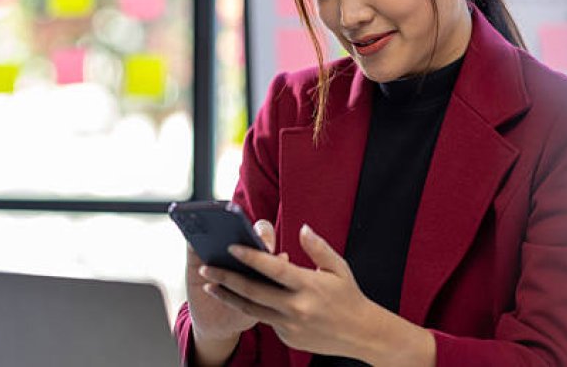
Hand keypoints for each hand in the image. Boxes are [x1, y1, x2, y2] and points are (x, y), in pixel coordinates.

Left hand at [199, 223, 378, 357]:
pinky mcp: (288, 337)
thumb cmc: (349, 296)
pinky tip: (237, 297)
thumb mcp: (339, 268)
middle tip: (204, 268)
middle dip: (225, 278)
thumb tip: (302, 228)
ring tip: (209, 286)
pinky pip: (265, 320)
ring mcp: (291, 325)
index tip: (230, 247)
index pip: (273, 268)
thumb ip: (318, 248)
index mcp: (308, 285)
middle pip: (253, 291)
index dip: (250, 257)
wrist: (363, 335)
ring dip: (227, 297)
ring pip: (251, 309)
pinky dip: (251, 308)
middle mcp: (297, 307)